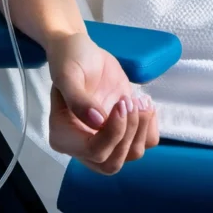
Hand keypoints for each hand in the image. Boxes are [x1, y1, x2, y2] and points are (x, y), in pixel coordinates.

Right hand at [47, 34, 158, 174]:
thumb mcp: (68, 73)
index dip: (112, 132)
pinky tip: (143, 103)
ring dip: (141, 127)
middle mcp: (82, 146)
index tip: (121, 102)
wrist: (83, 50)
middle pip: (113, 162)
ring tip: (138, 98)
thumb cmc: (70, 59)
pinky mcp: (123, 130)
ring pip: (131, 155)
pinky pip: (145, 143)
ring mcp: (104, 140)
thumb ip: (77, 99)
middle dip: (128, 132)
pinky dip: (150, 126)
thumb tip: (96, 122)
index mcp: (63, 136)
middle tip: (129, 100)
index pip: (93, 151)